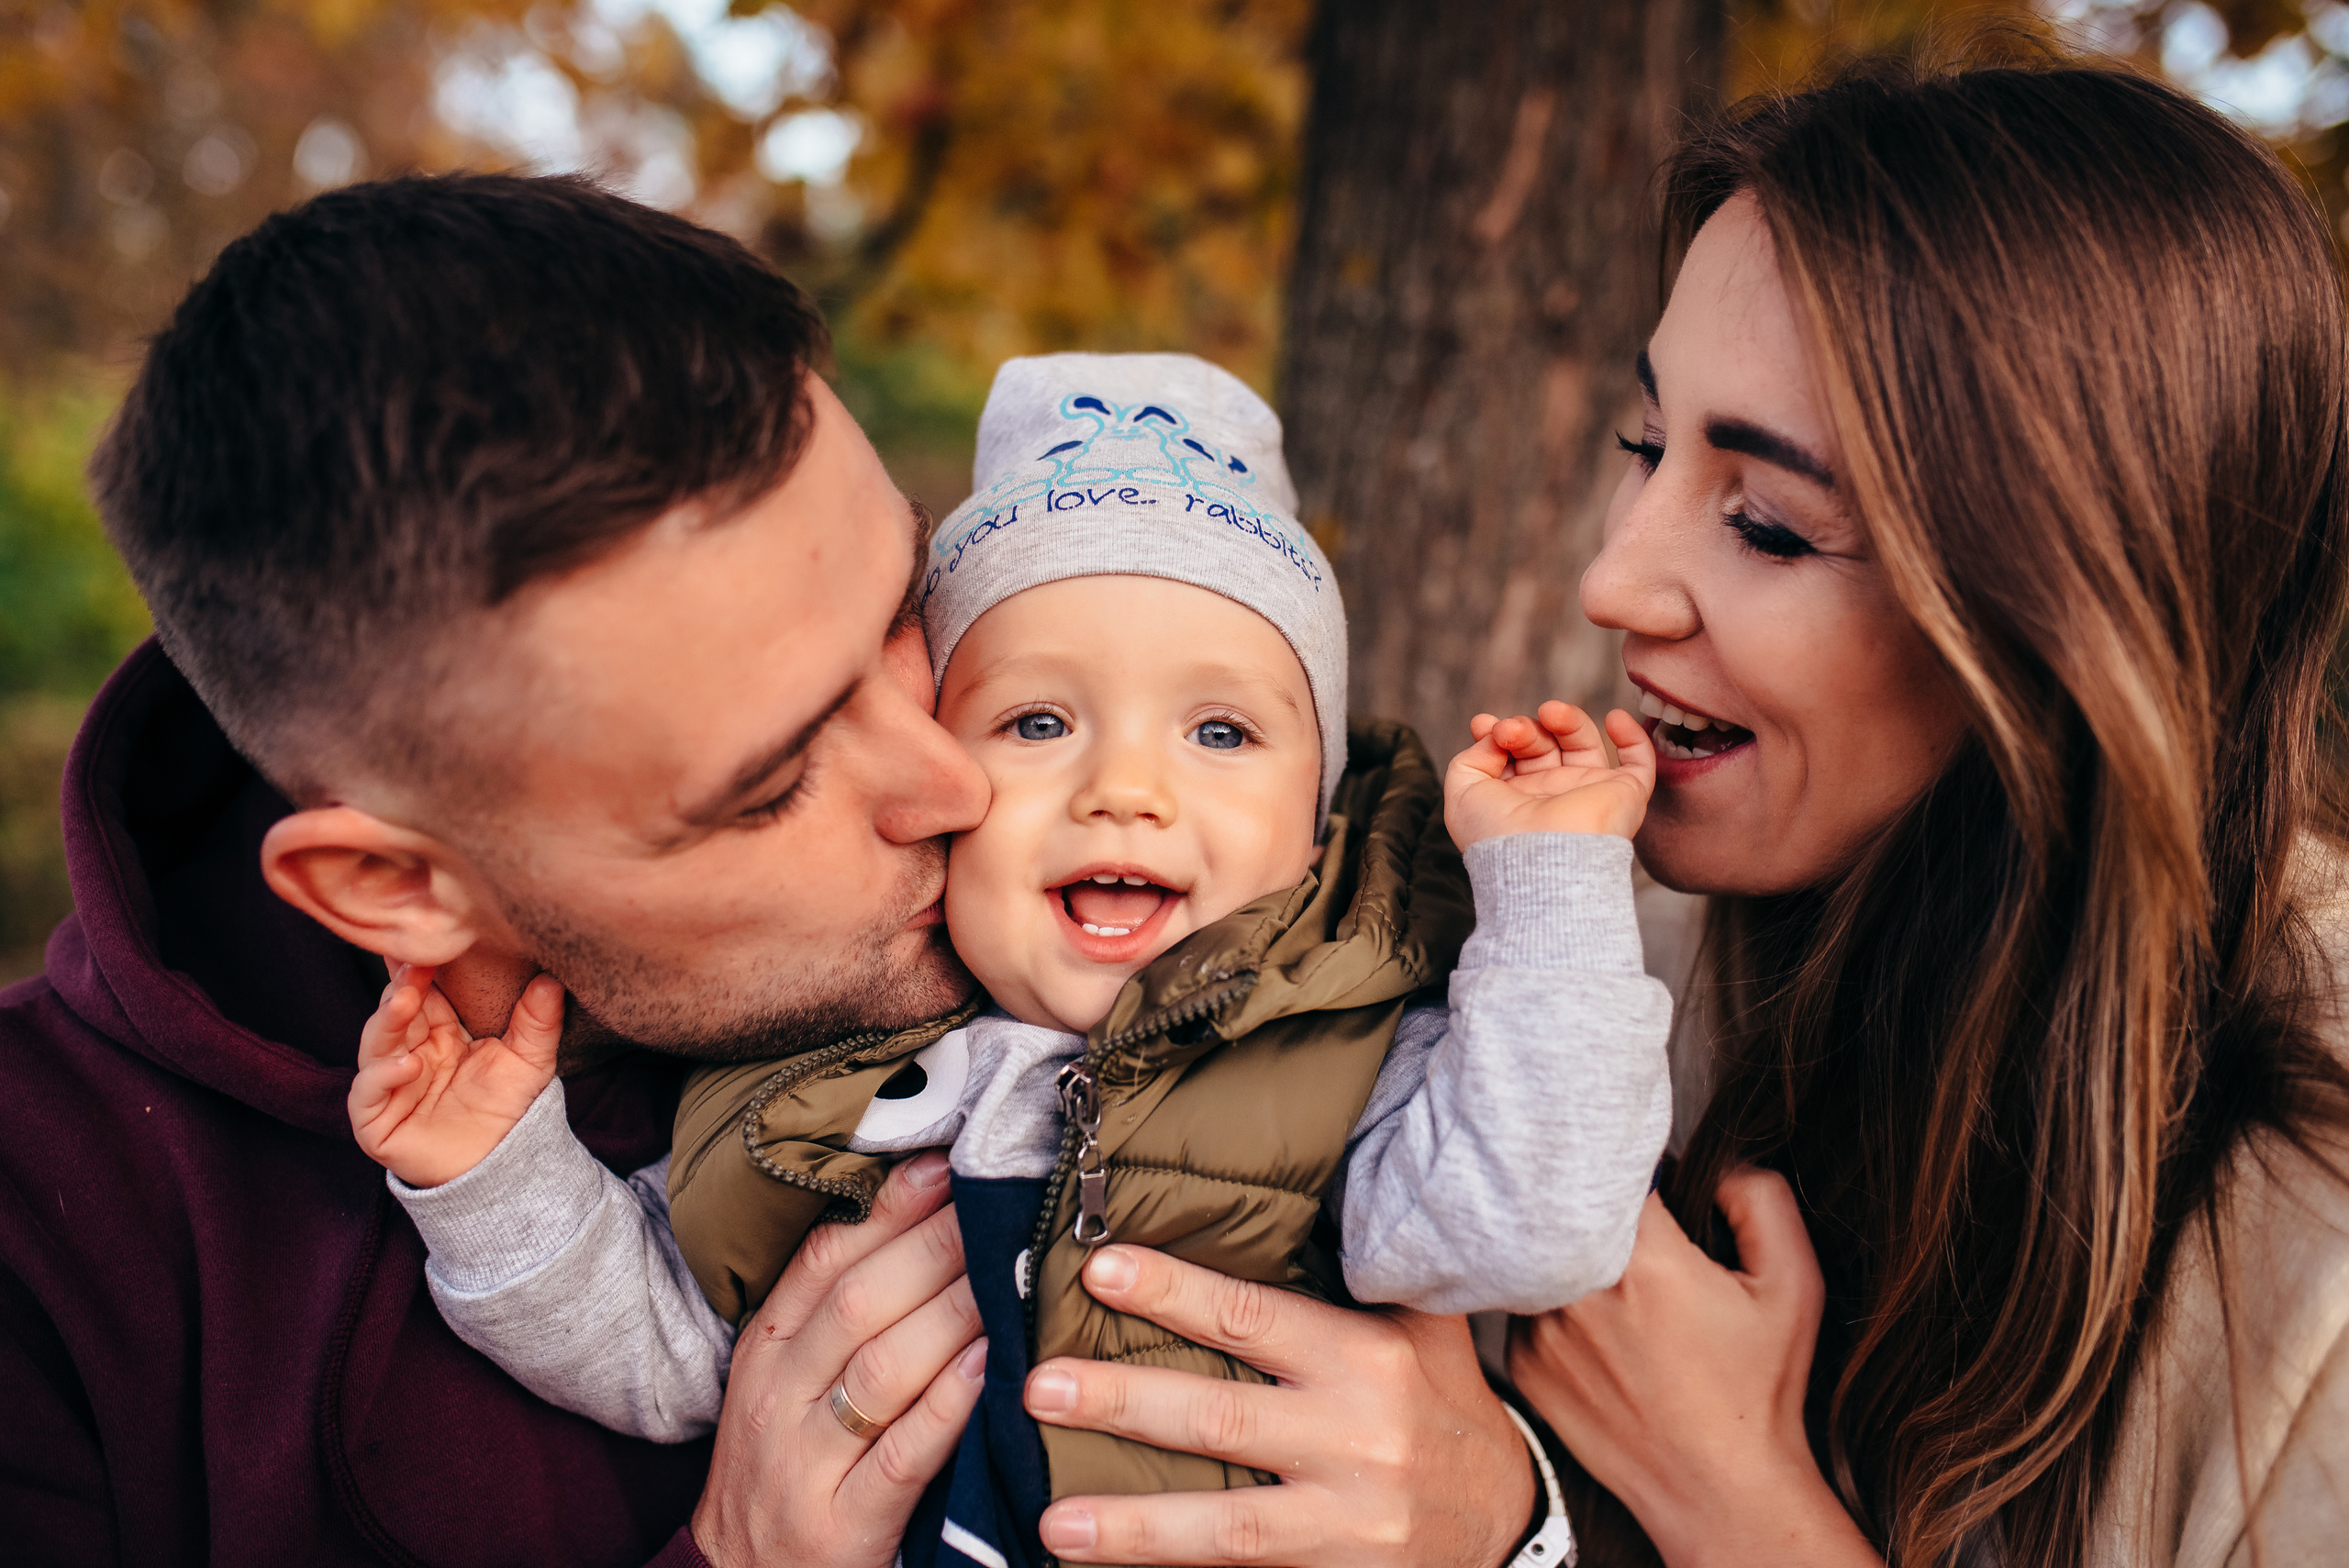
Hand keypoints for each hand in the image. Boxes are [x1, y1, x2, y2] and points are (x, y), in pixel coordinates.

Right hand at [348, 962, 563, 1186]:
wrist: (502, 1169)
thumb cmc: (509, 1108)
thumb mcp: (531, 1061)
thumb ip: (538, 1022)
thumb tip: (552, 979)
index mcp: (439, 1031)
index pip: (424, 991)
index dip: (423, 967)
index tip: (432, 939)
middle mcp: (408, 1051)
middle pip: (395, 1010)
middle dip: (402, 985)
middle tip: (415, 962)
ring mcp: (387, 1084)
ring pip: (376, 1043)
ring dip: (388, 1020)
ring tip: (406, 999)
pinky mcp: (374, 1119)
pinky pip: (368, 1092)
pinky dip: (384, 1076)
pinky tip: (409, 1065)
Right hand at [693, 1151, 985, 1567]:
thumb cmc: (785, 1467)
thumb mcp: (788, 1382)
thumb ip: (840, 1311)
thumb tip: (920, 1213)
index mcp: (765, 1350)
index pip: (825, 1260)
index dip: (888, 1209)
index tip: (948, 1165)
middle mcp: (776, 1398)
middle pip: (859, 1303)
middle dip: (935, 1247)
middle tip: (1000, 1207)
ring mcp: (804, 1464)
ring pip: (882, 1370)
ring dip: (953, 1314)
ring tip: (1011, 1274)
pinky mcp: (840, 1527)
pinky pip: (902, 1456)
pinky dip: (949, 1407)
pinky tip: (992, 1368)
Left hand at [1024, 1246, 1532, 1565]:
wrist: (1506, 1516)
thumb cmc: (1439, 1400)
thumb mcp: (1419, 1322)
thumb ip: (1359, 1264)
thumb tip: (1299, 1181)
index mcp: (1367, 1358)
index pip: (1252, 1318)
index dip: (1174, 1293)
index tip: (1100, 1271)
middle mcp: (1358, 1438)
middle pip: (1222, 1420)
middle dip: (1126, 1403)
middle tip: (1040, 1386)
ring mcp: (1348, 1519)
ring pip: (1228, 1524)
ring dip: (1133, 1525)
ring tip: (1052, 1520)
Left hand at [1446, 700, 1655, 848]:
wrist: (1541, 861)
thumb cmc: (1498, 835)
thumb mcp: (1462, 792)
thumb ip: (1471, 757)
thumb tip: (1493, 737)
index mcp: (1515, 801)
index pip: (1511, 757)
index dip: (1497, 734)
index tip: (1484, 724)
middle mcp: (1551, 797)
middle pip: (1543, 746)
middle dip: (1524, 729)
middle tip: (1509, 730)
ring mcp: (1588, 794)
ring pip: (1583, 744)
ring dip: (1567, 719)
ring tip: (1550, 712)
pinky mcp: (1623, 794)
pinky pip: (1639, 763)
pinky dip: (1632, 736)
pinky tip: (1614, 717)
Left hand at [1507, 1170, 1877, 1567]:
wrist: (1719, 1491)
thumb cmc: (1760, 1391)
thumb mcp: (1793, 1284)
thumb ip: (1759, 1198)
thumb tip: (1713, 1161)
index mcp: (1644, 1262)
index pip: (1612, 1172)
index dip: (1634, 1170)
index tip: (1657, 1192)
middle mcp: (1579, 1292)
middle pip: (1568, 1211)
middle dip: (1599, 1212)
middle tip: (1641, 1240)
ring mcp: (1540, 1330)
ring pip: (1543, 1254)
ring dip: (1574, 1257)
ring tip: (1625, 1295)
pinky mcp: (1523, 1364)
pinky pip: (1529, 1302)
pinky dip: (1557, 1302)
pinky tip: (1603, 1333)